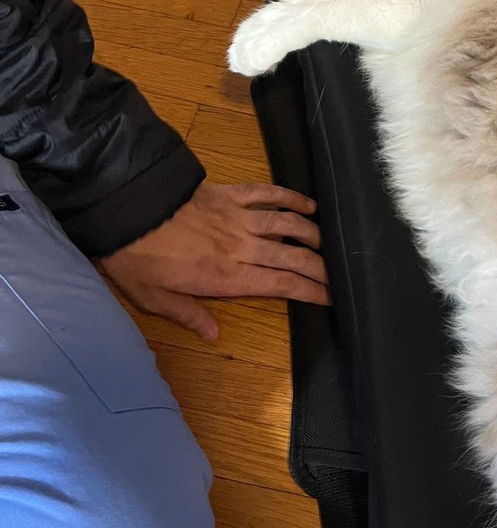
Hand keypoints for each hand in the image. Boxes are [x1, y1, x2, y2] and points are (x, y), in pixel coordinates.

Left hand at [99, 181, 329, 339]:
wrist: (125, 209)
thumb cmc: (136, 257)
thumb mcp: (154, 298)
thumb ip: (188, 314)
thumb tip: (214, 334)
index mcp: (226, 276)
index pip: (281, 284)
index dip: (310, 290)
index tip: (330, 297)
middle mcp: (241, 247)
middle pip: (293, 256)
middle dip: (321, 267)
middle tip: (339, 275)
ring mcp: (238, 217)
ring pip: (287, 225)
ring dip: (312, 234)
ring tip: (328, 243)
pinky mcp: (230, 194)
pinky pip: (268, 194)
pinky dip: (291, 198)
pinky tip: (307, 205)